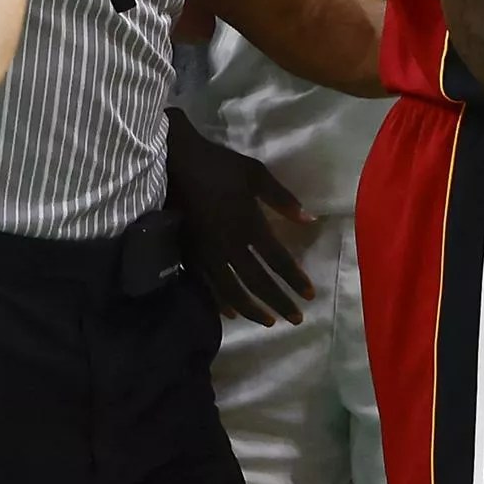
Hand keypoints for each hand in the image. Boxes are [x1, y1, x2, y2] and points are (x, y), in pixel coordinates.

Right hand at [164, 116, 315, 324]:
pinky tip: (230, 313)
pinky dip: (220, 301)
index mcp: (249, 223)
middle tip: (296, 319)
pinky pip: (206, 285)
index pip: (278, 259)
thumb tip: (309, 219)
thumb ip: (282, 199)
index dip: (295, 279)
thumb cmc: (218, 165)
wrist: (174, 161)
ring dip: (252, 309)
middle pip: (258, 282)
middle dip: (279, 301)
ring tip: (268, 322)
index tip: (310, 295)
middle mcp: (230, 244)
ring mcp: (207, 252)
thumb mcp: (256, 173)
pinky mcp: (189, 254)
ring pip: (232, 290)